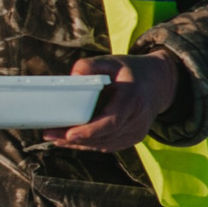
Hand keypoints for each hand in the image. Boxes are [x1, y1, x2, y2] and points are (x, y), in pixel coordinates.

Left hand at [47, 51, 182, 150]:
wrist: (159, 83)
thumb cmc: (131, 71)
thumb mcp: (113, 61)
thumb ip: (92, 65)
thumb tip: (73, 75)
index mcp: (133, 99)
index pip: (112, 121)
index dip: (90, 130)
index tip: (69, 133)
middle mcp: (138, 119)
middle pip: (104, 136)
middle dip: (75, 138)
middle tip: (48, 133)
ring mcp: (137, 132)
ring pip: (104, 144)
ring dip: (78, 144)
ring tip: (53, 137)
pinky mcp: (133, 138)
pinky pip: (108, 145)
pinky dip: (89, 144)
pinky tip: (69, 141)